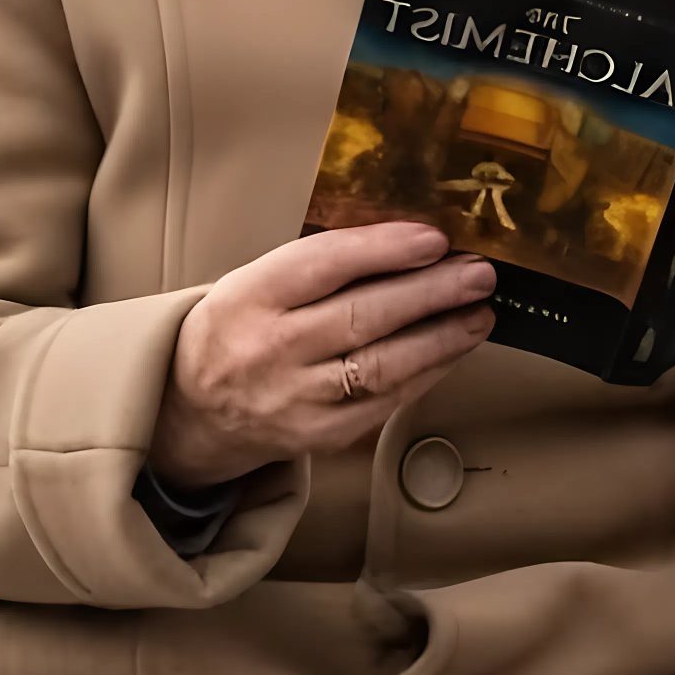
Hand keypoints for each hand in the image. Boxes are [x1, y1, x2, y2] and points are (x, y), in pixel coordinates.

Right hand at [148, 222, 493, 489]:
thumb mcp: (257, 281)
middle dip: (431, 293)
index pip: (323, 265)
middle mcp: (271, 350)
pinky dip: (427, 373)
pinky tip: (453, 349)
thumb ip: (322, 264)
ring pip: (381, 367)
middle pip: (362, 317)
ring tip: (481, 312)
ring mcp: (297, 399)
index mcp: (251, 297)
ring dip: (441, 338)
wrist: (194, 408)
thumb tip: (411, 242)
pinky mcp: (321, 435)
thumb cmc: (241, 326)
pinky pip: (386, 402)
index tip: (435, 239)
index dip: (384, 250)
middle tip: (479, 274)